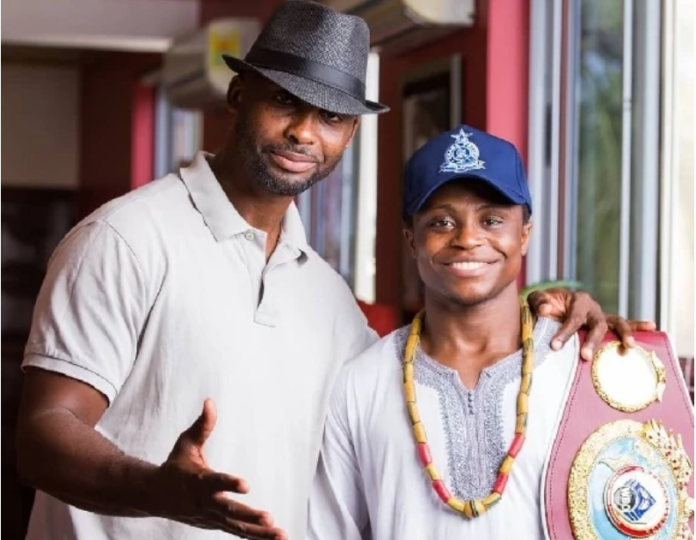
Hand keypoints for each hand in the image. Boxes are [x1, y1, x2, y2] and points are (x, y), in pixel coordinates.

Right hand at [152, 399, 286, 538]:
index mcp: (198, 481)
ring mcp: (211, 517)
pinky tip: (276, 538)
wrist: (155, 496)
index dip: (229, 483)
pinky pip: (238, 532)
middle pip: (229, 511)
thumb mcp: (186, 444)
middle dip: (249, 516)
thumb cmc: (175, 466)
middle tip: (270, 518)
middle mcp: (205, 502)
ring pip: (236, 526)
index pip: (215, 482)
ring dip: (259, 533)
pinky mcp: (216, 524)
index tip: (246, 484)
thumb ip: (202, 426)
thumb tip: (210, 401)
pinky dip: (255, 536)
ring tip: (281, 534)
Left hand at [527, 288, 656, 360]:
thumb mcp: (537, 299)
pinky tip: (652, 328)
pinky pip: (624, 324)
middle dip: (592, 341)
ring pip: (616, 323)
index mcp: (577, 300)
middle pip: (597, 324)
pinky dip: (638, 326)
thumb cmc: (544, 303)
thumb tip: (546, 310)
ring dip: (624, 334)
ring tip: (629, 346)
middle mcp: (593, 307)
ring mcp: (602, 316)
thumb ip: (539, 302)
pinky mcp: (606, 324)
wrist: (551, 304)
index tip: (555, 346)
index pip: (573, 318)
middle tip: (586, 356)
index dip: (565, 332)